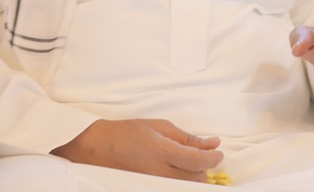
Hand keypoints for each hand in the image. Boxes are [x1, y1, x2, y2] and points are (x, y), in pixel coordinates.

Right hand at [51, 118, 222, 180]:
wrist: (95, 149)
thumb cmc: (126, 134)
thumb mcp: (160, 128)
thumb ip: (188, 138)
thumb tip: (211, 143)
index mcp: (163, 152)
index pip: (199, 161)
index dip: (214, 158)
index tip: (218, 153)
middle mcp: (158, 173)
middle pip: (196, 179)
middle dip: (204, 168)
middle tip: (200, 157)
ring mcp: (151, 184)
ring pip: (185, 187)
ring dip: (192, 177)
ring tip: (185, 165)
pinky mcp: (145, 189)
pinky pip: (171, 189)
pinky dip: (179, 183)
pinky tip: (175, 173)